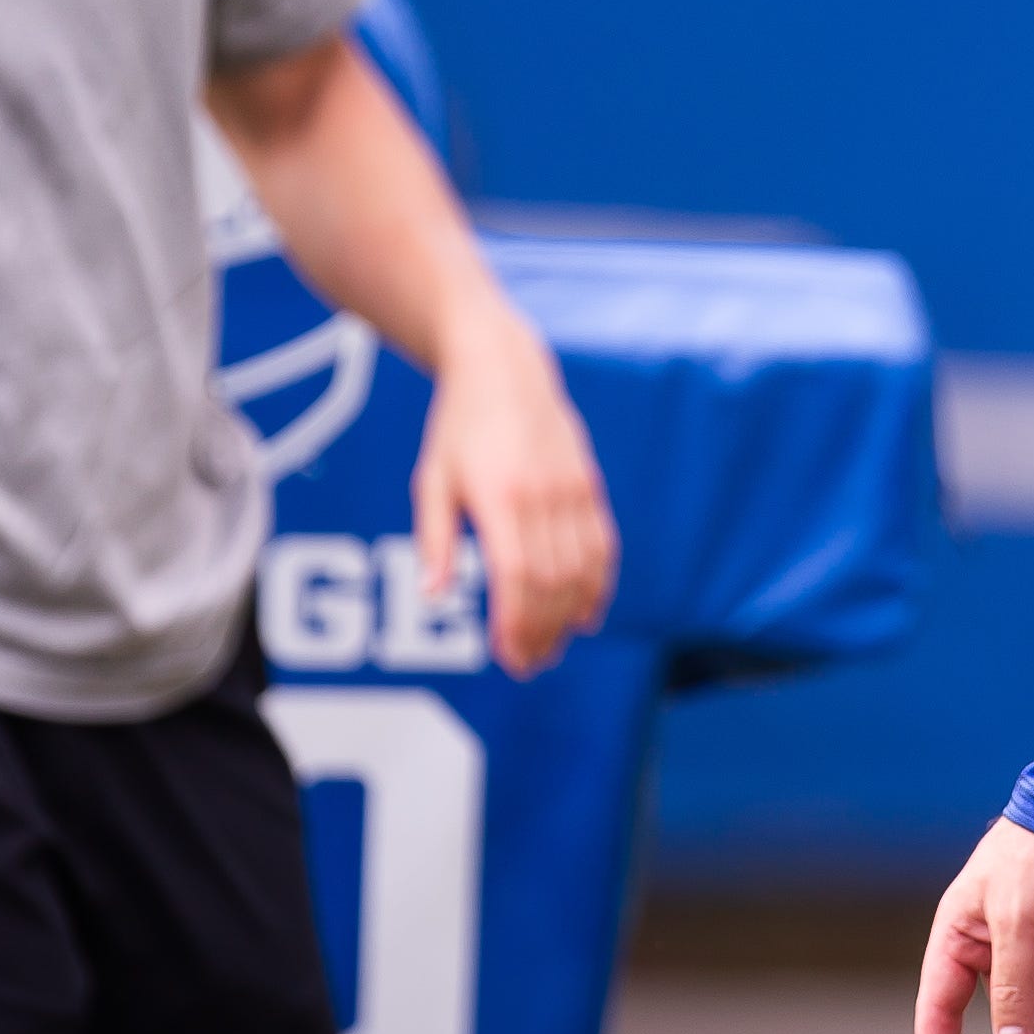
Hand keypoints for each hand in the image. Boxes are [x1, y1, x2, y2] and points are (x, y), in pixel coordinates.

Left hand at [413, 315, 614, 676]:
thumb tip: (434, 595)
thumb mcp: (432, 481)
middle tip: (527, 664)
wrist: (503, 369)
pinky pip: (602, 545)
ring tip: (551, 647)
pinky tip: (587, 615)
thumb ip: (436, 540)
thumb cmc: (458, 428)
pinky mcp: (588, 484)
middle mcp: (541, 496)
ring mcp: (571, 490)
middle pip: (551, 583)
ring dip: (568, 617)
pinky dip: (599, 585)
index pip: (515, 577)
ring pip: (581, 570)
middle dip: (541, 632)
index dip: (515, 624)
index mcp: (498, 496)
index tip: (508, 657)